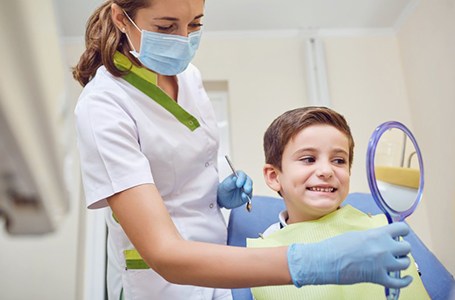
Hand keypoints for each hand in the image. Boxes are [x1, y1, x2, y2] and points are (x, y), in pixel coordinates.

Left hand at [217, 171, 252, 208]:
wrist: (223, 200)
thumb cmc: (223, 190)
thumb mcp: (225, 186)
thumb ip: (231, 182)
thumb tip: (235, 178)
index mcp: (238, 176)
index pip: (242, 175)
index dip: (241, 179)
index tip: (238, 185)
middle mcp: (244, 181)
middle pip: (249, 181)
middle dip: (248, 185)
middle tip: (246, 190)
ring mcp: (246, 188)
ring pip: (250, 188)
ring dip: (248, 191)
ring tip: (243, 195)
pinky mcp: (247, 196)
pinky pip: (249, 196)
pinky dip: (247, 197)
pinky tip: (243, 198)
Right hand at [287, 222, 412, 287]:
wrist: (326, 261)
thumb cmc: (336, 247)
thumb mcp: (357, 235)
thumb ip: (373, 236)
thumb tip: (381, 239)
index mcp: (377, 235)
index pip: (402, 229)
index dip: (403, 232)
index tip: (401, 235)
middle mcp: (384, 248)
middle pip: (406, 248)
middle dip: (401, 249)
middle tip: (395, 250)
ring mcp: (382, 264)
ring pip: (405, 264)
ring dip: (401, 263)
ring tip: (395, 262)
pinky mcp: (378, 278)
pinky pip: (399, 282)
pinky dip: (405, 281)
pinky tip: (406, 278)